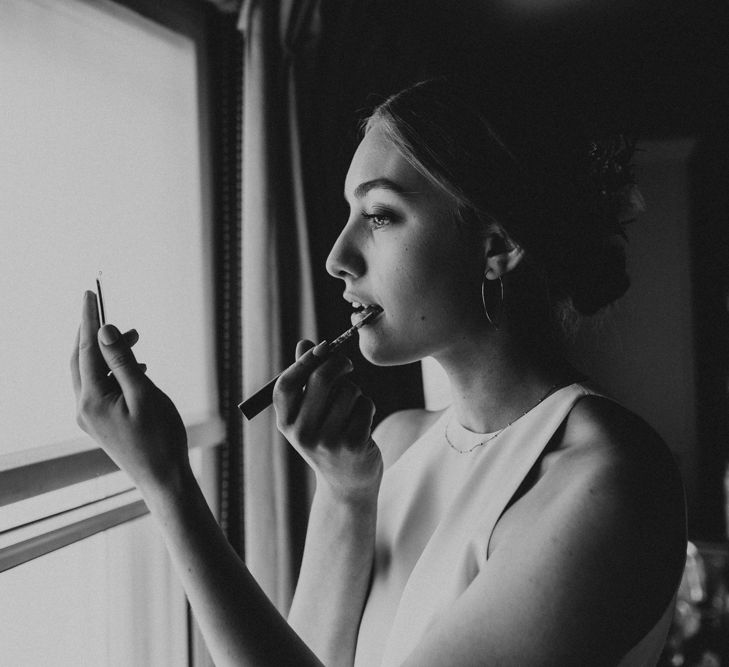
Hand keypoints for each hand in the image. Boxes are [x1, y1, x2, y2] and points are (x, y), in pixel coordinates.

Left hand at [71, 291, 188, 490]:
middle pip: (82, 359)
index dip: (89, 319)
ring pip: (92, 373)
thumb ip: (124, 361)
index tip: (89, 293)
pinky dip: (114, 371)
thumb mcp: (145, 395)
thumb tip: (105, 330)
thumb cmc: (160, 439)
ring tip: (135, 338)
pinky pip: (101, 388)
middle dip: (96, 334)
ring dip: (109, 352)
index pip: (86, 348)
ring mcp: (91, 417)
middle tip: (111, 311)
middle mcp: (84, 408)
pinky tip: (137, 368)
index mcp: (91, 400)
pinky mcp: (102, 423)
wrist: (164, 479)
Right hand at [273, 340, 382, 503]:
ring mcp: (328, 441)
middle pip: (320, 379)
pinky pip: (365, 405)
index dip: (304, 361)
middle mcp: (303, 434)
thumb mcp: (310, 415)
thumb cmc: (327, 439)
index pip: (286, 384)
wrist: (347, 483)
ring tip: (353, 407)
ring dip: (355, 391)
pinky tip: (363, 421)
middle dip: (339, 364)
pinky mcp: (354, 444)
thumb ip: (305, 379)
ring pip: (348, 390)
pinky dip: (367, 406)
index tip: (322, 349)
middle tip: (348, 364)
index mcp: (286, 423)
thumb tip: (305, 343)